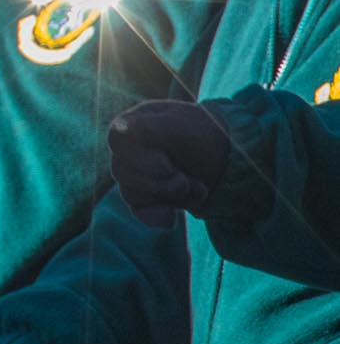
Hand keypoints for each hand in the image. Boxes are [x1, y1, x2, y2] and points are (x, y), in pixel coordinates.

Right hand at [109, 101, 230, 227]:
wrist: (227, 155)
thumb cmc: (201, 132)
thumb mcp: (180, 124)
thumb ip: (150, 125)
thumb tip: (120, 127)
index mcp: (132, 126)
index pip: (117, 141)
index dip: (141, 159)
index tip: (167, 167)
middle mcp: (128, 152)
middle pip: (123, 173)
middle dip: (162, 182)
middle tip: (187, 179)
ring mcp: (136, 176)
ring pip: (132, 193)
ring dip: (171, 195)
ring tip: (197, 187)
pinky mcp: (147, 198)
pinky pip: (140, 212)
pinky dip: (158, 216)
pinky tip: (171, 218)